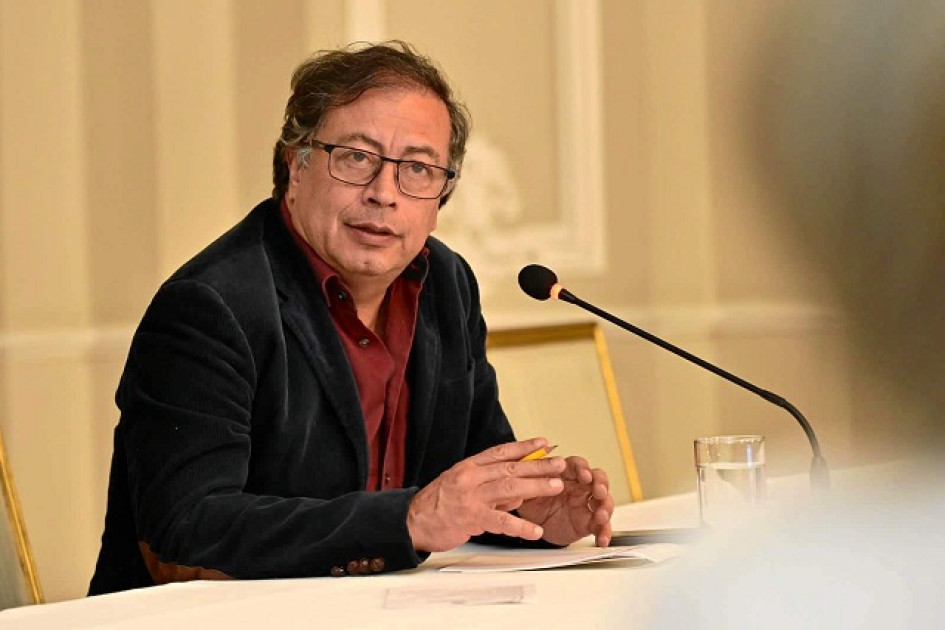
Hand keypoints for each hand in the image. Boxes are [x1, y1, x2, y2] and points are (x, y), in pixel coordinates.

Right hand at [407, 438, 566, 551]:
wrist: (413, 522)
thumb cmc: (438, 505)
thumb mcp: (463, 486)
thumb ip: (492, 486)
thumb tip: (520, 486)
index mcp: (469, 466)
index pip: (501, 452)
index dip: (524, 447)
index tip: (545, 443)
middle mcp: (470, 477)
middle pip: (510, 467)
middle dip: (538, 465)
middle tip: (560, 464)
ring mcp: (470, 497)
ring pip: (509, 487)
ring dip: (535, 486)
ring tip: (556, 486)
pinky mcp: (471, 518)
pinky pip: (500, 522)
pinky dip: (520, 526)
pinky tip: (535, 531)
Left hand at [516, 455, 613, 546]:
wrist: (531, 526)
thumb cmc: (532, 502)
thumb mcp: (527, 490)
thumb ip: (532, 481)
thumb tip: (534, 471)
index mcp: (565, 474)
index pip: (578, 465)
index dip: (583, 469)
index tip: (584, 475)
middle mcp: (580, 487)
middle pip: (598, 480)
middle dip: (601, 484)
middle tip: (599, 491)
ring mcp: (586, 505)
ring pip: (604, 502)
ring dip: (606, 507)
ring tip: (601, 515)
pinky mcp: (589, 523)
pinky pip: (601, 527)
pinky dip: (604, 533)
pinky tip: (602, 539)